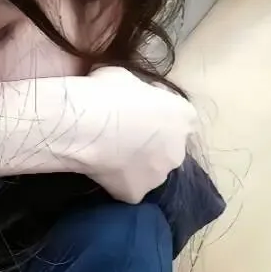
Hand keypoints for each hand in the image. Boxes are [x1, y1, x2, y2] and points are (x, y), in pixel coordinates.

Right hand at [78, 67, 196, 202]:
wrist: (86, 125)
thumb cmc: (107, 93)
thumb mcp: (127, 77)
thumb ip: (138, 92)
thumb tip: (129, 95)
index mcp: (183, 116)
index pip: (179, 120)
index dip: (157, 119)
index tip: (136, 116)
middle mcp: (179, 149)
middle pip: (168, 150)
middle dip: (150, 146)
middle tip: (120, 138)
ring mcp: (158, 175)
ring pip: (149, 172)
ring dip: (135, 167)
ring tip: (107, 157)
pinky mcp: (136, 193)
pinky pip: (127, 189)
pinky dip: (115, 183)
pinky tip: (99, 171)